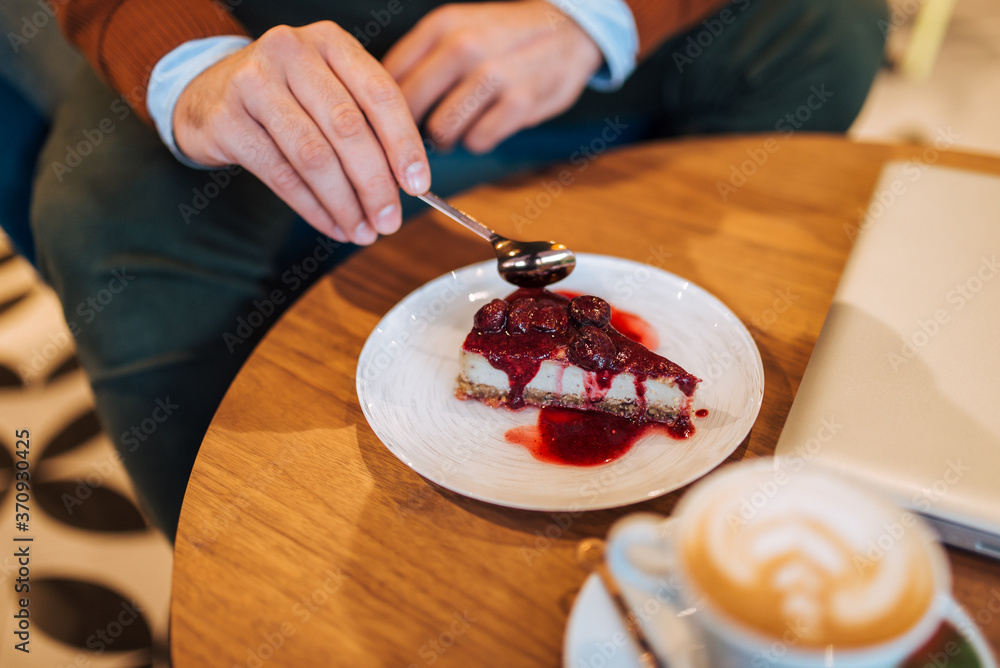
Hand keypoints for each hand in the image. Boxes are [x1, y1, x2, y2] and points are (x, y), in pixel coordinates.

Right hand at [173, 22, 430, 244]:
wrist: (206, 94)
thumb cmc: (284, 98)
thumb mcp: (327, 92)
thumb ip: (367, 124)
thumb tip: (408, 184)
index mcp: (329, 42)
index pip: (380, 93)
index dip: (403, 144)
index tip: (418, 185)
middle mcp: (291, 52)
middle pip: (348, 128)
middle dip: (375, 184)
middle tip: (389, 222)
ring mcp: (253, 83)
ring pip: (314, 156)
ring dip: (345, 203)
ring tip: (362, 231)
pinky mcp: (226, 120)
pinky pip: (281, 175)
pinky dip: (313, 208)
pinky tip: (333, 226)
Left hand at [383, 1, 601, 153]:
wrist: (568, 30)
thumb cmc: (504, 37)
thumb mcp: (458, 28)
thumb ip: (419, 58)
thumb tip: (375, 100)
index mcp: (442, 26)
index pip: (389, 77)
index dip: (380, 108)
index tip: (383, 124)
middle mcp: (465, 46)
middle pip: (409, 109)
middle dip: (408, 131)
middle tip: (416, 138)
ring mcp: (494, 75)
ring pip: (442, 131)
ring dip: (447, 138)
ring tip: (458, 126)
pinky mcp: (520, 103)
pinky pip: (478, 141)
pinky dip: (478, 141)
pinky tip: (487, 125)